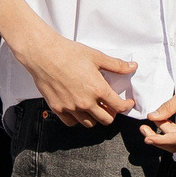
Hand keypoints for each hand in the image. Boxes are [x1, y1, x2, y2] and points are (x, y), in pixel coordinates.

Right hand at [14, 26, 138, 127]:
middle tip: (111, 106)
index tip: (127, 104)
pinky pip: (71, 123)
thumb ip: (116, 65)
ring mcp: (71, 107)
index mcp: (98, 89)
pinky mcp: (57, 108)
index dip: (126, 106)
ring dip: (96, 118)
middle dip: (112, 114)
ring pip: (90, 124)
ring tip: (95, 108)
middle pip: (106, 119)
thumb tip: (132, 67)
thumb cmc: (68, 53)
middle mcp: (85, 102)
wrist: (43, 54)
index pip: (119, 106)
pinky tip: (79, 110)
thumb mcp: (96, 57)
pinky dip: (77, 119)